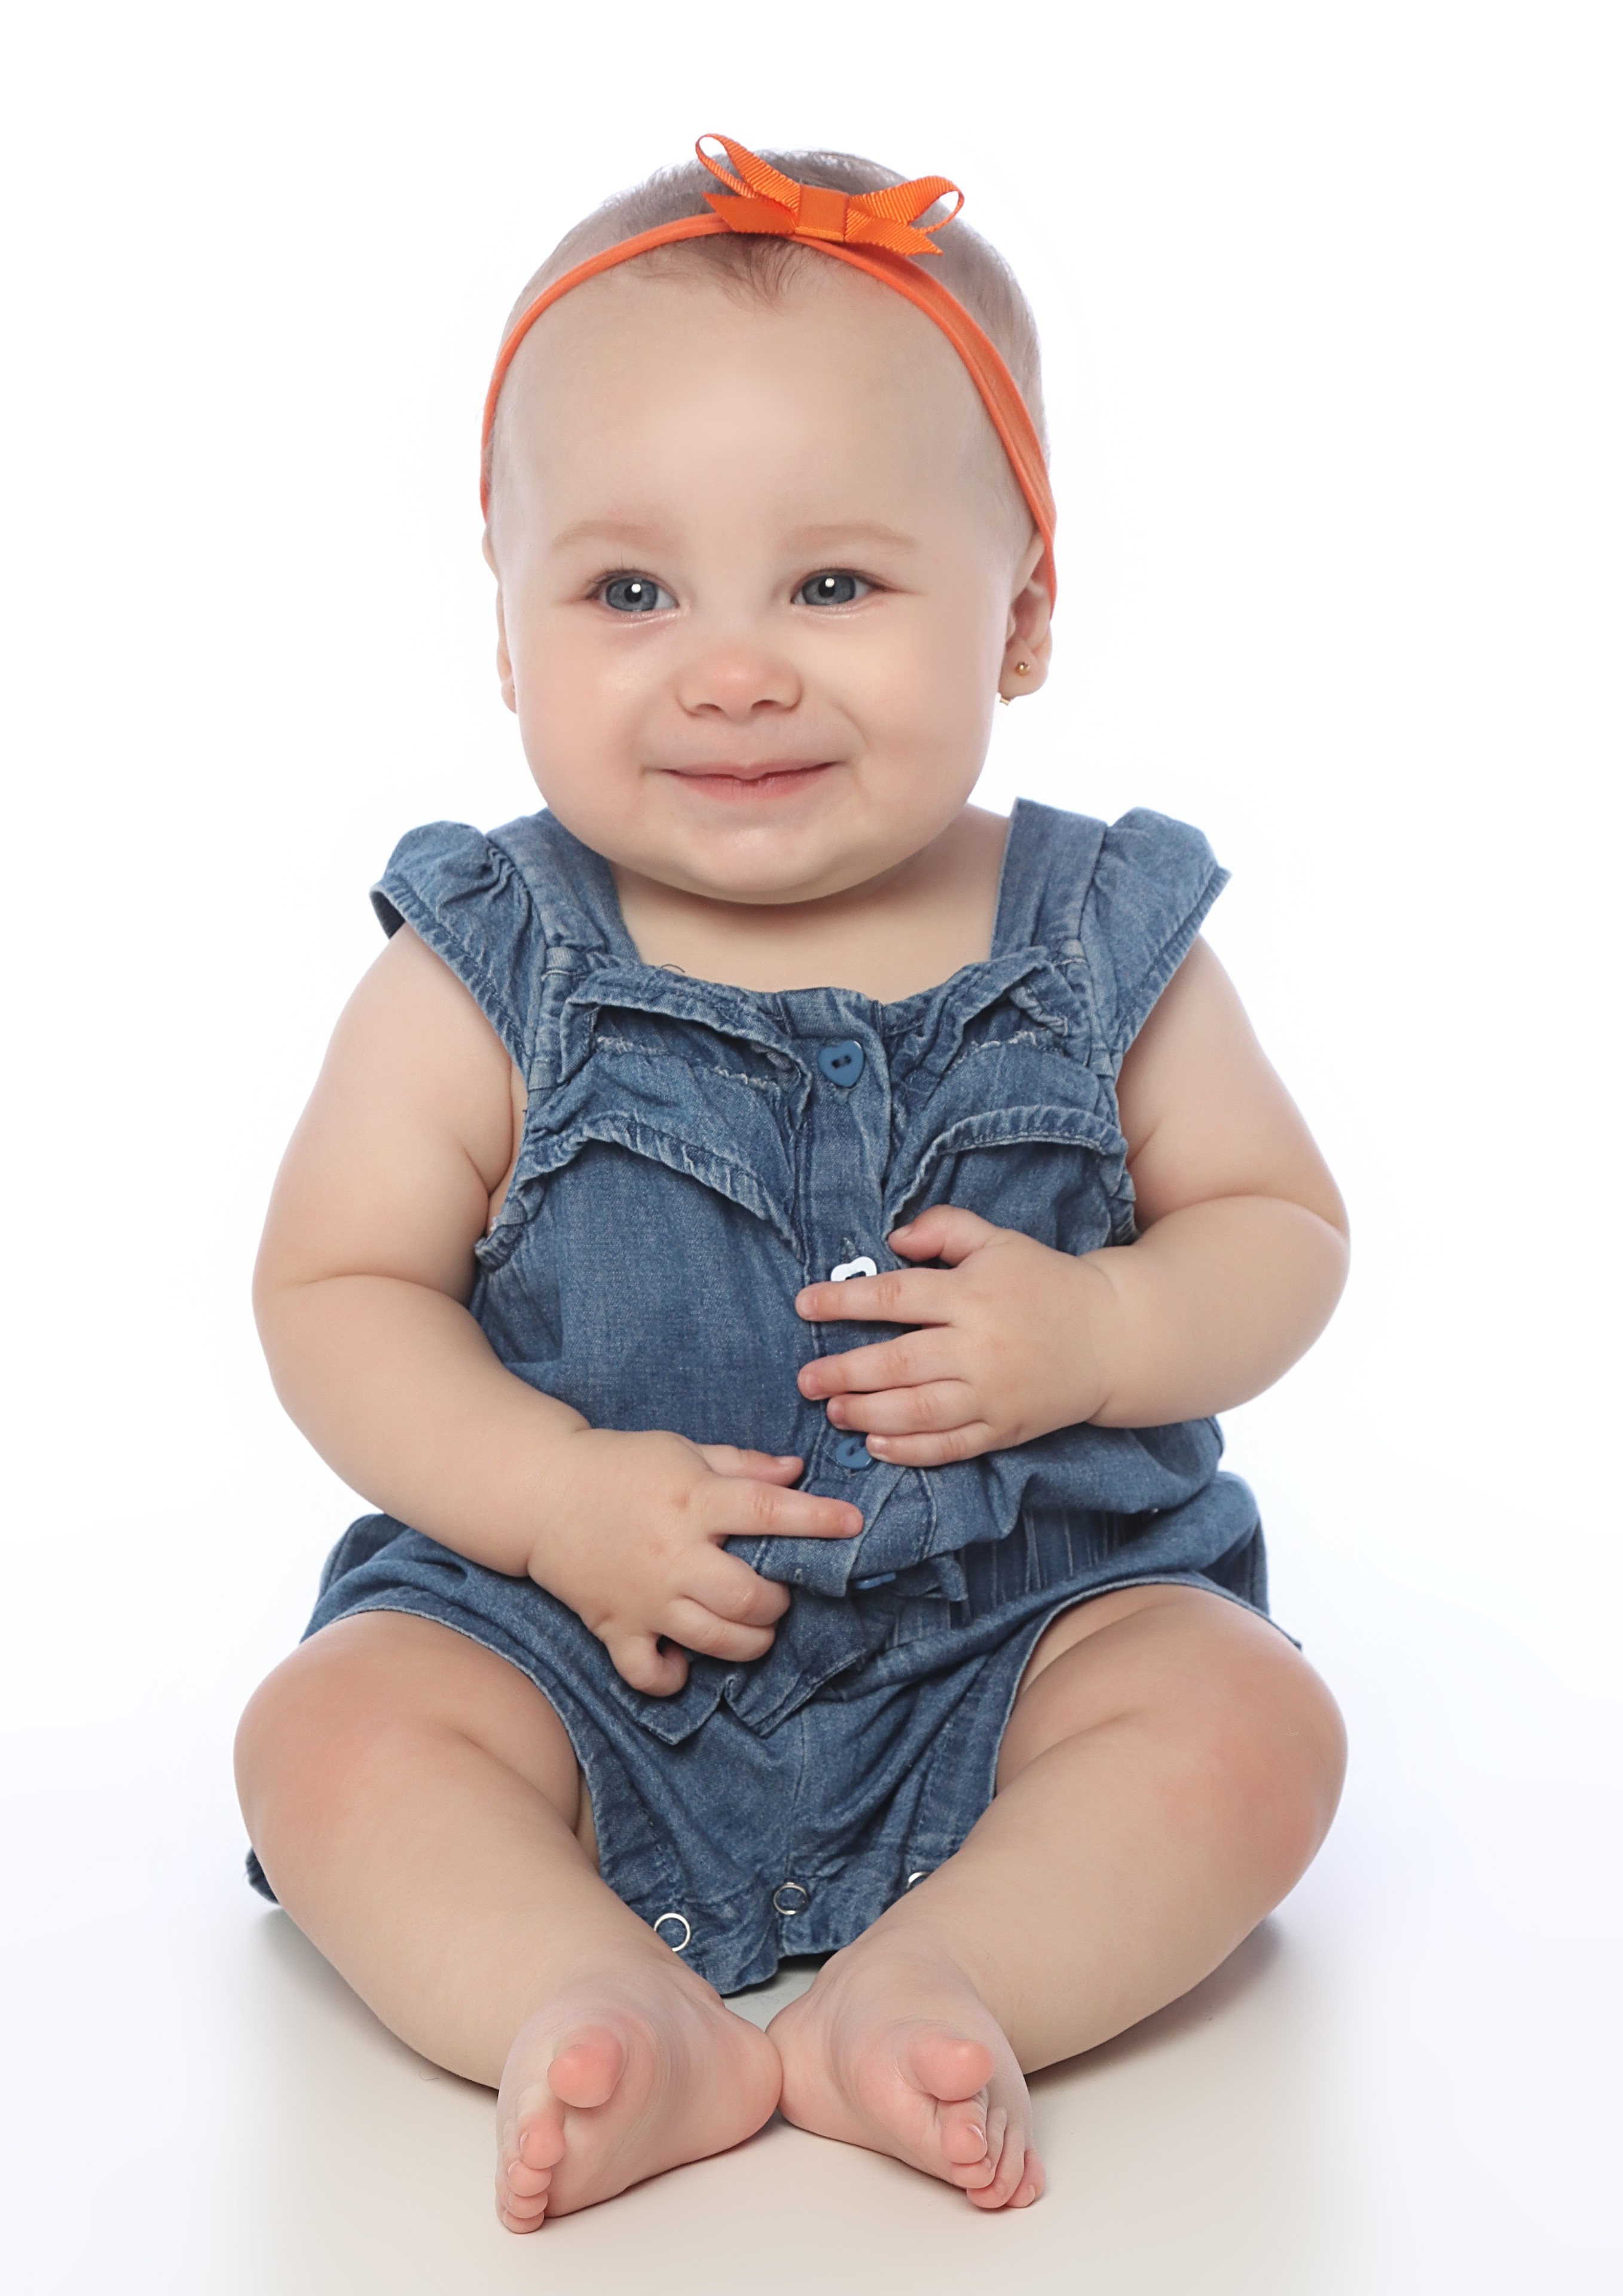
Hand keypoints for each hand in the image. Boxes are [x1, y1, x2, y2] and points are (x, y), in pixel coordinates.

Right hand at [528, 1429, 862, 1696]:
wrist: (542, 1492)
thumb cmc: (622, 1465)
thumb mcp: (683, 1450)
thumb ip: (742, 1464)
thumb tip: (797, 1472)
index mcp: (694, 1500)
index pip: (768, 1511)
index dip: (816, 1519)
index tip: (852, 1524)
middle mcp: (673, 1553)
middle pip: (748, 1595)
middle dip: (778, 1601)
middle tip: (777, 1592)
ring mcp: (644, 1597)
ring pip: (714, 1639)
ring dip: (749, 1641)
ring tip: (753, 1626)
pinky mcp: (614, 1627)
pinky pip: (648, 1673)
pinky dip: (673, 1677)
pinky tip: (685, 1660)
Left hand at [795, 1207, 1117, 1466]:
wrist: (1112, 1337)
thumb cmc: (1046, 1283)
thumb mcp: (998, 1240)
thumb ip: (944, 1229)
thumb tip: (893, 1239)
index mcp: (973, 1294)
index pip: (896, 1296)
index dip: (844, 1301)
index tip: (805, 1305)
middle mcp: (980, 1346)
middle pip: (899, 1362)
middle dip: (844, 1372)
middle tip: (805, 1379)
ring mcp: (993, 1393)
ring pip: (918, 1411)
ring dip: (867, 1414)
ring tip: (834, 1411)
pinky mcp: (1005, 1429)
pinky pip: (950, 1446)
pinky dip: (909, 1450)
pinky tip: (875, 1445)